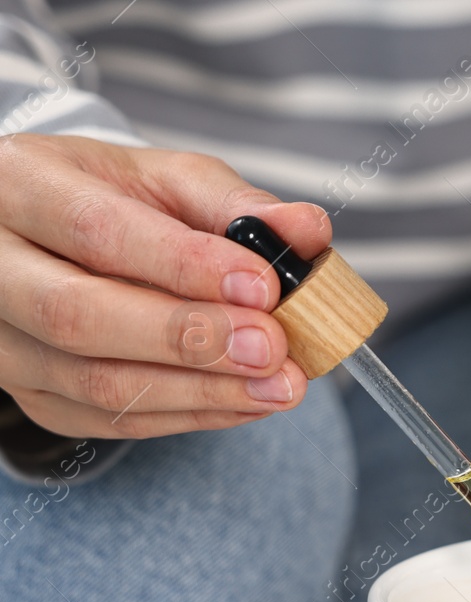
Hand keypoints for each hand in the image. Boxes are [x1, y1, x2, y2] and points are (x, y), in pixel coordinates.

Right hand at [0, 134, 329, 438]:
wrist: (51, 239)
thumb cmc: (114, 201)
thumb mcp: (168, 181)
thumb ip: (238, 205)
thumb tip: (308, 230)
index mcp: (19, 187)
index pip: (94, 231)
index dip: (182, 264)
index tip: (263, 286)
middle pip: (79, 316)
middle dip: (188, 338)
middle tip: (273, 347)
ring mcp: (3, 342)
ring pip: (94, 383)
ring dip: (202, 391)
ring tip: (282, 385)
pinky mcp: (32, 395)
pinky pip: (112, 420)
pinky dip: (192, 415)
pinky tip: (251, 401)